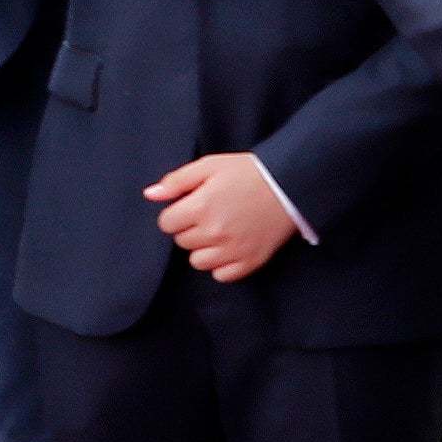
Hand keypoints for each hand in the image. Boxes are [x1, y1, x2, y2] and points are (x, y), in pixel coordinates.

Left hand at [144, 154, 297, 282]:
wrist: (291, 186)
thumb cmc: (250, 173)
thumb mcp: (210, 166)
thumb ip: (176, 181)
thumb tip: (150, 195)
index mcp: (200, 207)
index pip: (166, 223)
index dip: (177, 214)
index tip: (192, 206)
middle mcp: (213, 232)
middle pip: (182, 242)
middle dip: (191, 229)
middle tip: (211, 216)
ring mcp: (232, 249)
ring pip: (198, 261)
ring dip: (204, 249)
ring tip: (220, 234)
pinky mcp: (250, 261)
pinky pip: (221, 275)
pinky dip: (222, 265)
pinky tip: (230, 249)